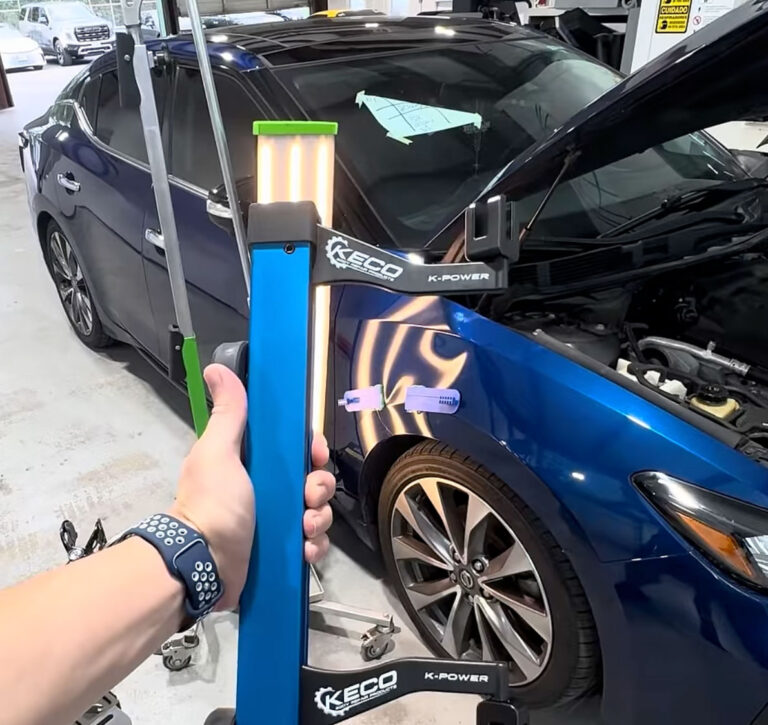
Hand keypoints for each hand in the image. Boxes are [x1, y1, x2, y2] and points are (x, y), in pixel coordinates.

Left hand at [169, 364, 335, 609]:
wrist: (203, 565)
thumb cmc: (212, 503)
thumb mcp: (219, 452)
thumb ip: (228, 413)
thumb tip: (216, 368)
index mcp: (257, 464)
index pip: (298, 450)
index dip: (313, 450)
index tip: (315, 456)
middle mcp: (269, 491)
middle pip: (315, 480)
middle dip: (320, 489)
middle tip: (307, 499)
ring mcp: (278, 522)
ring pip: (319, 512)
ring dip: (320, 519)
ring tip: (304, 528)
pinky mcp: (283, 551)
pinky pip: (314, 543)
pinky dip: (314, 546)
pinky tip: (303, 550)